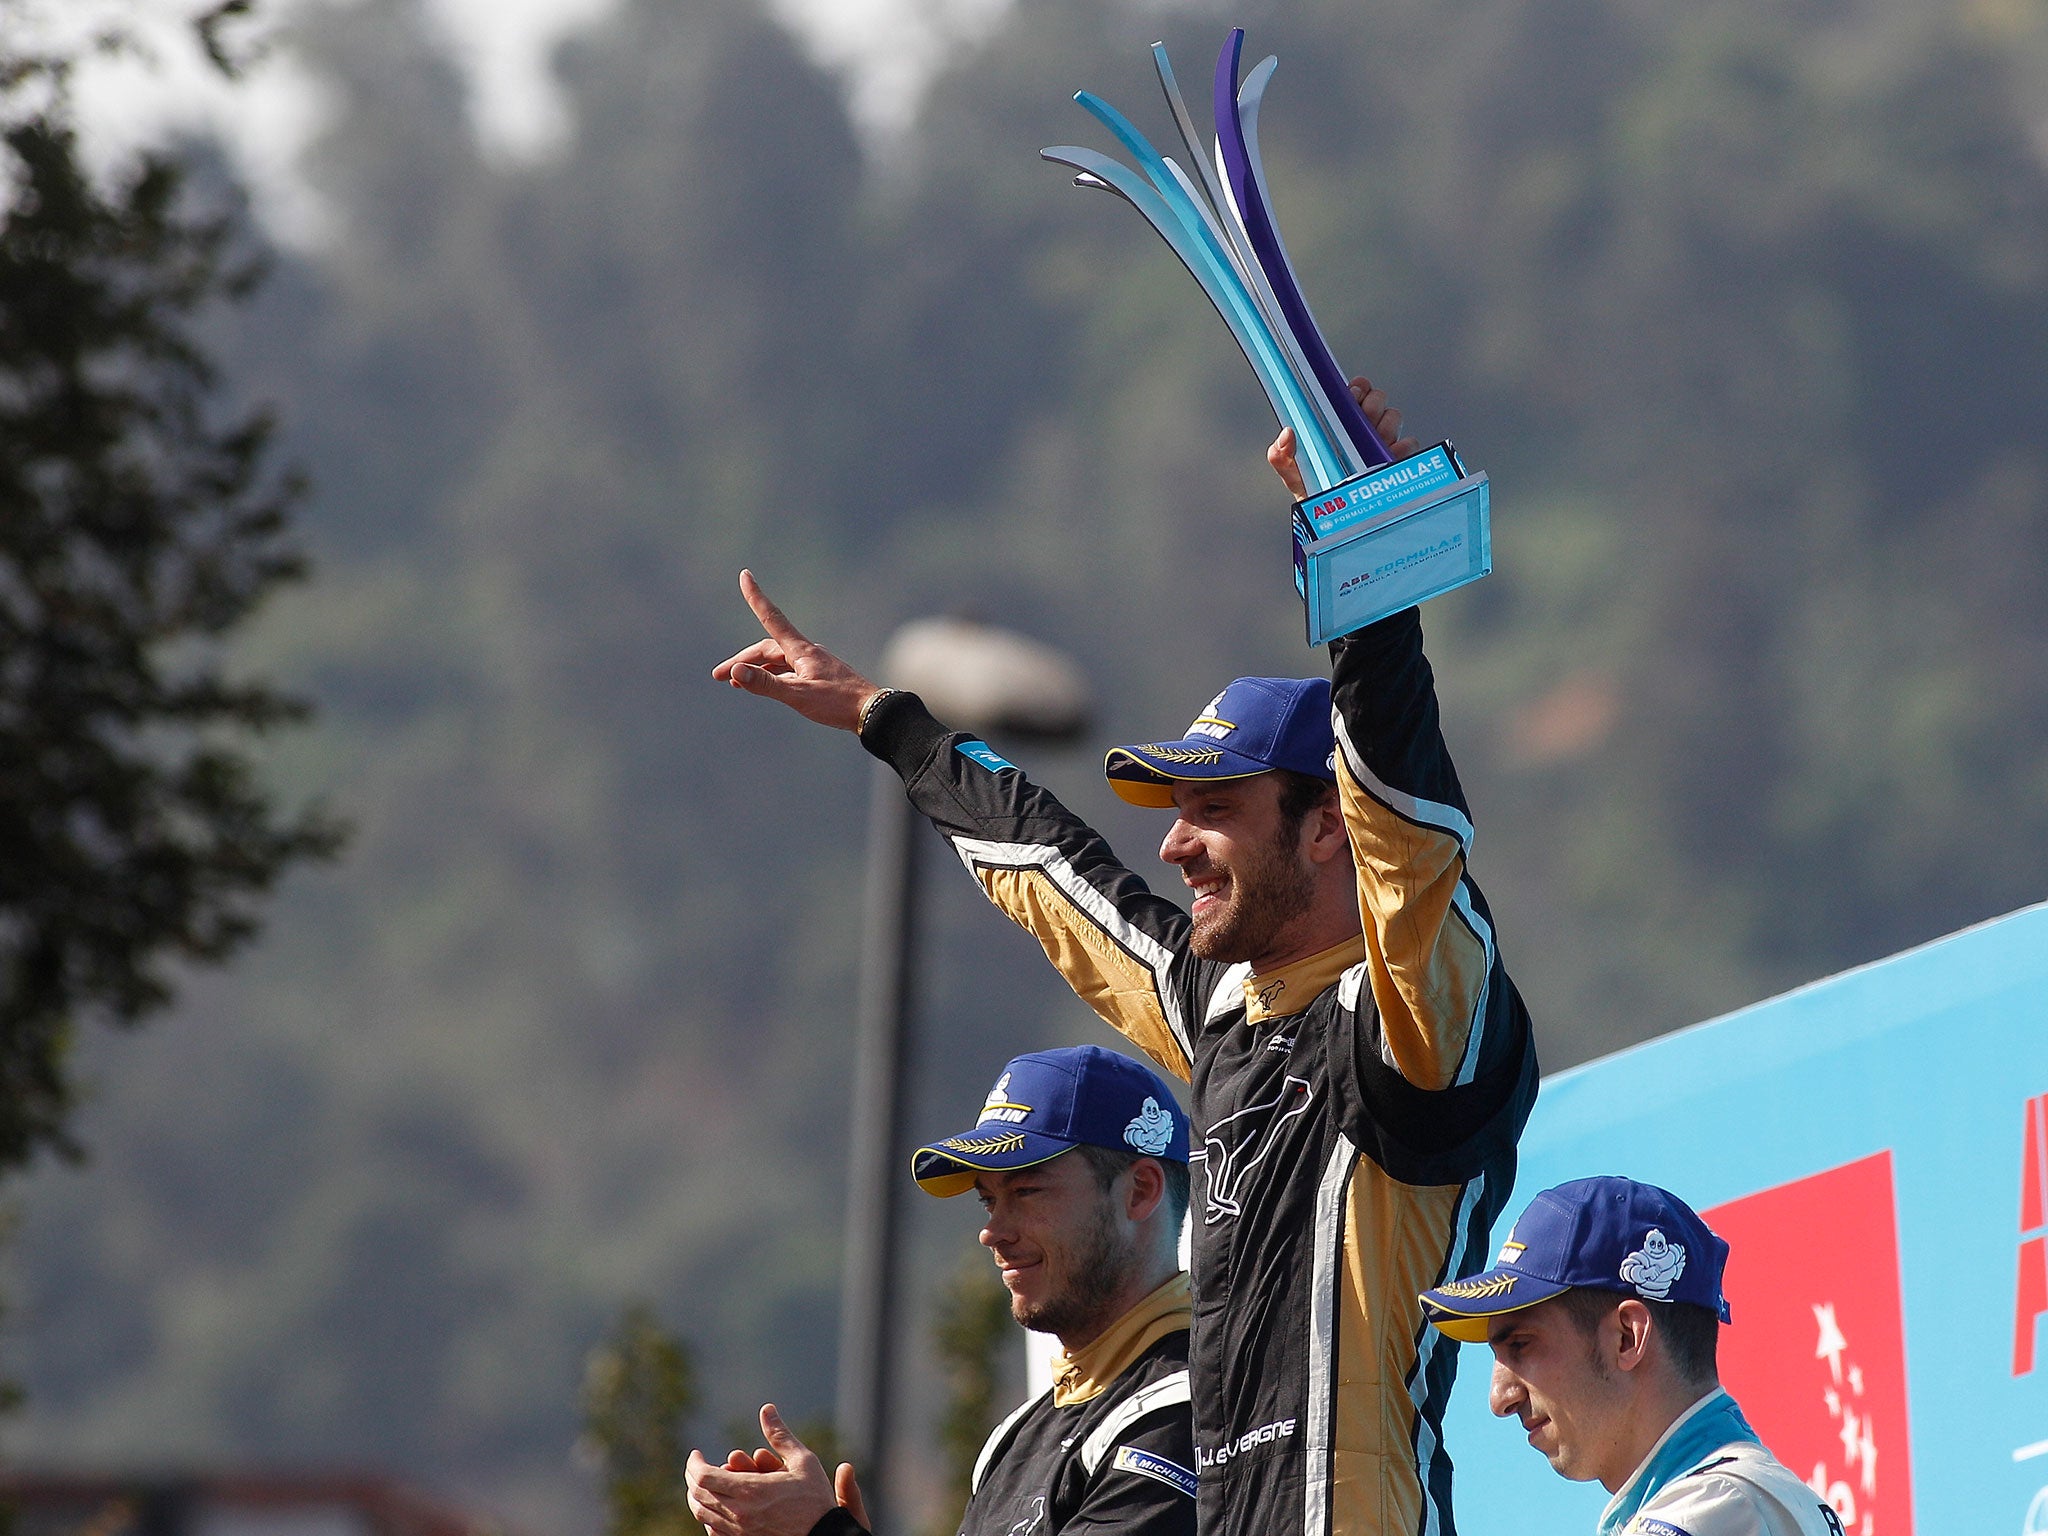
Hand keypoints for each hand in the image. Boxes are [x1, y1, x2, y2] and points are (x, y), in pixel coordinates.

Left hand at [686, 1404, 866, 1535]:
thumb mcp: (802, 1461)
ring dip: (697, 1496)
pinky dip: (708, 1515)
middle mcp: (740, 1513)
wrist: (825, 1535)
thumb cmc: (815, 1498)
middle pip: (698, 1496)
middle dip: (692, 1477)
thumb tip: (767, 1409)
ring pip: (703, 1514)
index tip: (696, 1453)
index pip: (704, 1477)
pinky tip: (715, 1505)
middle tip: (696, 1465)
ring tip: (702, 1483)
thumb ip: (780, 1435)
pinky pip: (714, 1531)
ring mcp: (739, 1532)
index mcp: (751, 1490)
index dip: (694, 1463)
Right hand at [711, 571, 883, 731]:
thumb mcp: (798, 695)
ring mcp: (813, 664)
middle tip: (718, 676)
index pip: (772, 618)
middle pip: (767, 648)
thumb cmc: (838, 704)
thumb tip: (736, 671)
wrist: (873, 712)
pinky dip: (772, 676)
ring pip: (777, 661)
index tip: (745, 576)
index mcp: (802, 651)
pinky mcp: (819, 677)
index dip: (756, 597)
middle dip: (742, 660)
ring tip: (735, 683)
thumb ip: (766, 684)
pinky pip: (788, 671)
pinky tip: (765, 686)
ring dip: (756, 669)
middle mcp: (806, 652)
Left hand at [1267, 376, 1420, 498]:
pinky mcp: (1397, 459)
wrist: (1332, 519)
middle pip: (1378, 398)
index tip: (1351, 395)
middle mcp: (1363, 428)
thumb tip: (1287, 434)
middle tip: (1361, 419)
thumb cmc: (1312, 490)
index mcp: (1340, 421)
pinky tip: (1388, 456)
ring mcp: (1382, 442)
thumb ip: (1281, 455)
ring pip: (1394, 417)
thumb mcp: (1292, 472)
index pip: (1355, 390)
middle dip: (1371, 404)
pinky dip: (1401, 447)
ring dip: (1385, 425)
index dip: (1357, 388)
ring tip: (1372, 442)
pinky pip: (1409, 444)